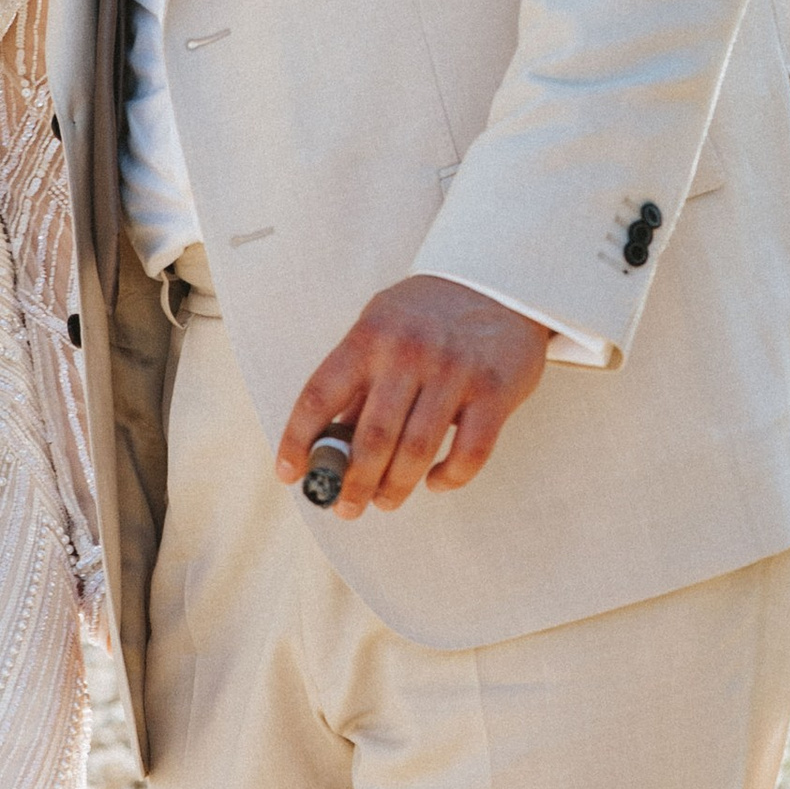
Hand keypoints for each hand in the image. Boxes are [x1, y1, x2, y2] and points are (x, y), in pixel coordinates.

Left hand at [276, 276, 548, 518]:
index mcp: (369, 337)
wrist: (499, 281)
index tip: (289, 475)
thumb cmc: (428, 315)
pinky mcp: (494, 390)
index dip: (297, 441)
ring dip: (395, 487)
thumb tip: (326, 444)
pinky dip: (449, 478)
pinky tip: (435, 481)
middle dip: (352, 484)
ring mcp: (454, 371)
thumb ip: (358, 381)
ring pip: (416, 451)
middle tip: (346, 508)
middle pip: (372, 437)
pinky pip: (470, 453)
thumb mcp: (381, 328)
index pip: (319, 396)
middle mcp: (408, 352)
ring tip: (385, 501)